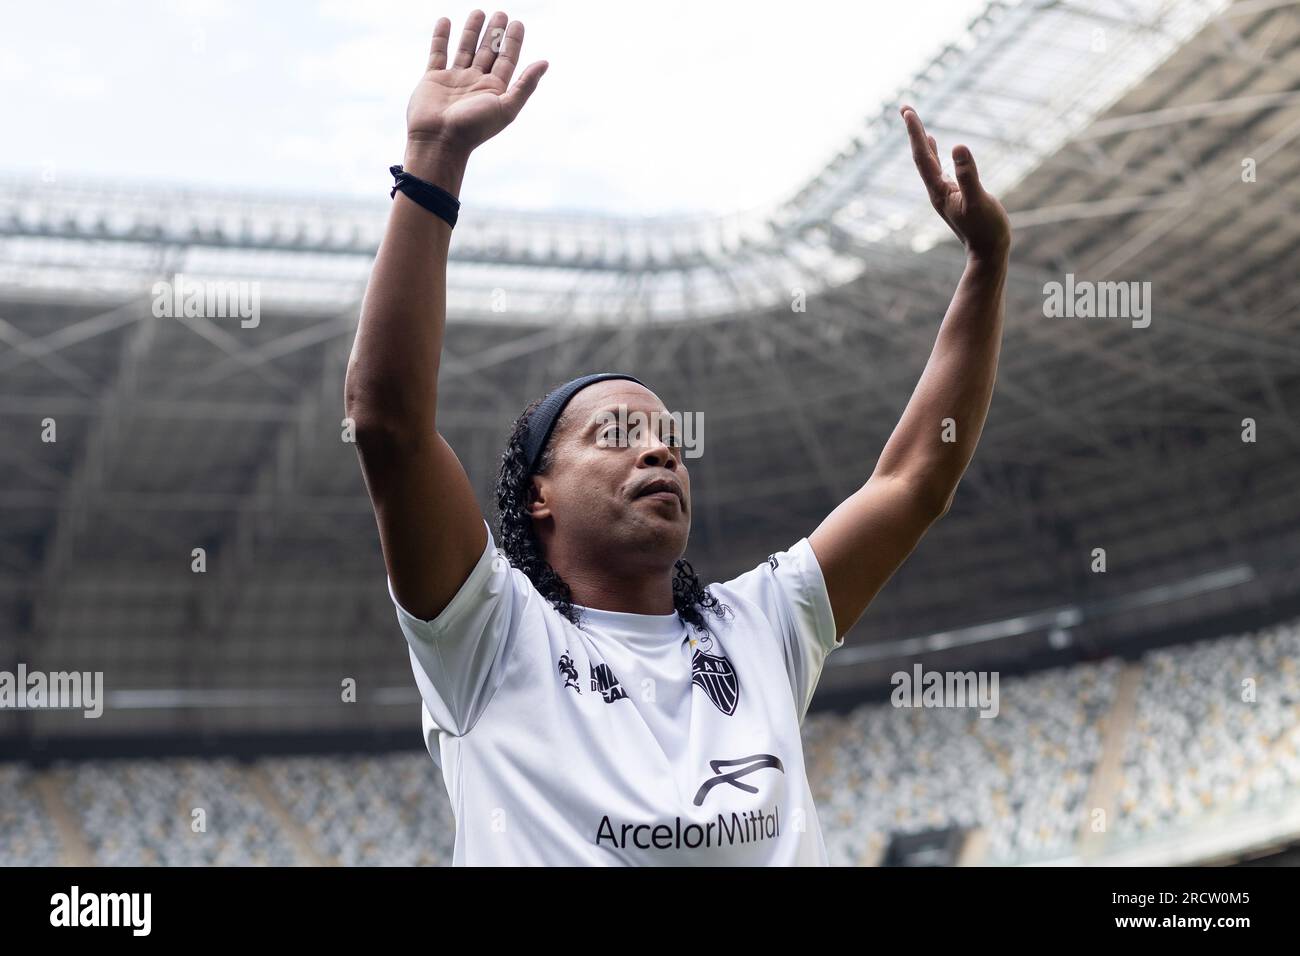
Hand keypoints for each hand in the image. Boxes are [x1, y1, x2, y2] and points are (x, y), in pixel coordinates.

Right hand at [406, 11, 547, 156]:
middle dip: (495, 33)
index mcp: (494, 90)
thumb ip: (525, 85)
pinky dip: (441, 37)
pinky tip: (446, 20)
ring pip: (465, 49)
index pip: (507, 60)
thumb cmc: (474, 128)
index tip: (517, 23)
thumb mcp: (506, 107)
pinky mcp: (433, 79)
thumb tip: (545, 63)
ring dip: (472, 31)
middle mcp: (476, 83)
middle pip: (488, 52)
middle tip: (501, 13)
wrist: (439, 141)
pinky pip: (438, 53)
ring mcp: (454, 80)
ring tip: (478, 11)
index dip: (513, 41)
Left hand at [901, 105, 1009, 260]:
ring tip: (914, 121)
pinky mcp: (953, 195)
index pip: (923, 156)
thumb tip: (959, 147)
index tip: (907, 111)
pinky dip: (935, 153)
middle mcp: (936, 190)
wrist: (989, 252)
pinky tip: (937, 145)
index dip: (915, 133)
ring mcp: (944, 193)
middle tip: (904, 107)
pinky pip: (939, 168)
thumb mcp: (979, 200)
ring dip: (922, 140)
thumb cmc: (986, 228)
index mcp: (939, 190)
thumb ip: (969, 175)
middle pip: (921, 156)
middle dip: (914, 131)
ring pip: (928, 161)